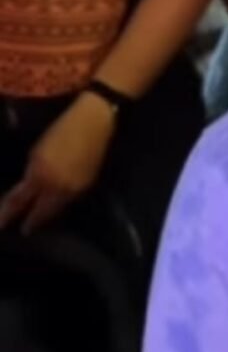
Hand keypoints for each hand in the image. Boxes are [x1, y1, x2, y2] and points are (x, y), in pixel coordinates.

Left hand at [0, 93, 116, 232]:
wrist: (95, 122)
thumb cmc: (62, 129)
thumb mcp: (38, 151)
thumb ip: (31, 173)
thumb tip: (28, 187)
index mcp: (40, 176)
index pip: (18, 202)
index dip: (7, 215)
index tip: (2, 225)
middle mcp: (57, 188)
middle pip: (41, 214)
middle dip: (32, 222)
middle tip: (26, 229)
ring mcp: (75, 188)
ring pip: (57, 209)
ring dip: (47, 214)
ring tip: (40, 219)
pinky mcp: (88, 185)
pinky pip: (70, 199)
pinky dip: (62, 203)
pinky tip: (58, 201)